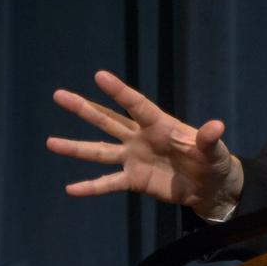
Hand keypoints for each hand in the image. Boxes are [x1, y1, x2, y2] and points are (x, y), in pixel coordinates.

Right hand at [47, 70, 243, 218]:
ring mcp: (134, 158)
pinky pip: (108, 183)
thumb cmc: (213, 161)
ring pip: (99, 151)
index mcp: (160, 125)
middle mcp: (141, 138)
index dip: (119, 92)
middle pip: (107, 121)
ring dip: (75, 147)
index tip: (99, 76)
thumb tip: (216, 126)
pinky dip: (90, 187)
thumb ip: (208, 139)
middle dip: (84, 108)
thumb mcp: (214, 150)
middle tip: (58, 95)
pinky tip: (70, 189)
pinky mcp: (134, 180)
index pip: (136, 105)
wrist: (209, 186)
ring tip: (50, 142)